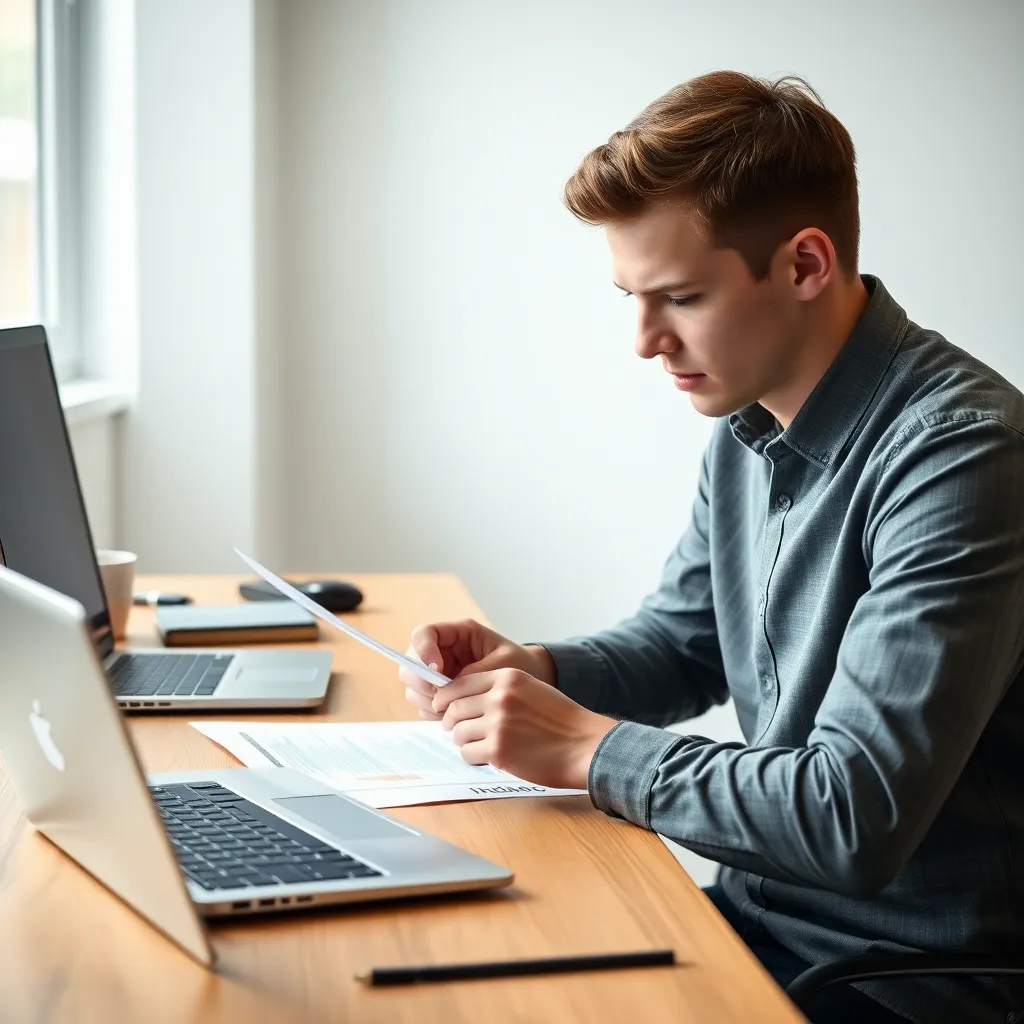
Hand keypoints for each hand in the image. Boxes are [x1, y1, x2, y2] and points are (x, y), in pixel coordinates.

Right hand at [399, 618, 554, 720]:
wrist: (531, 681)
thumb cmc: (522, 665)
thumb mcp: (504, 665)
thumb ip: (476, 672)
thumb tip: (447, 686)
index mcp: (458, 633)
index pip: (423, 634)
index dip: (423, 651)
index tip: (438, 670)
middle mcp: (442, 651)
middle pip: (410, 662)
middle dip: (422, 682)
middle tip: (442, 698)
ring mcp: (437, 673)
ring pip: (413, 686)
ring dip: (427, 700)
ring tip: (453, 710)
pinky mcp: (439, 692)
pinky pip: (423, 703)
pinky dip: (433, 712)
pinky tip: (454, 716)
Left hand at [431, 667, 616, 789]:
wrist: (585, 745)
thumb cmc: (561, 720)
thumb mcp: (530, 689)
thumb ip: (498, 690)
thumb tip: (462, 701)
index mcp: (507, 677)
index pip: (459, 684)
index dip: (446, 698)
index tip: (443, 708)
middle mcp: (499, 697)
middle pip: (453, 709)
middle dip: (450, 722)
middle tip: (457, 730)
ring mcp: (497, 724)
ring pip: (458, 732)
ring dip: (463, 741)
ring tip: (479, 745)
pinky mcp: (498, 750)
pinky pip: (468, 753)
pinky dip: (473, 758)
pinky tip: (488, 757)